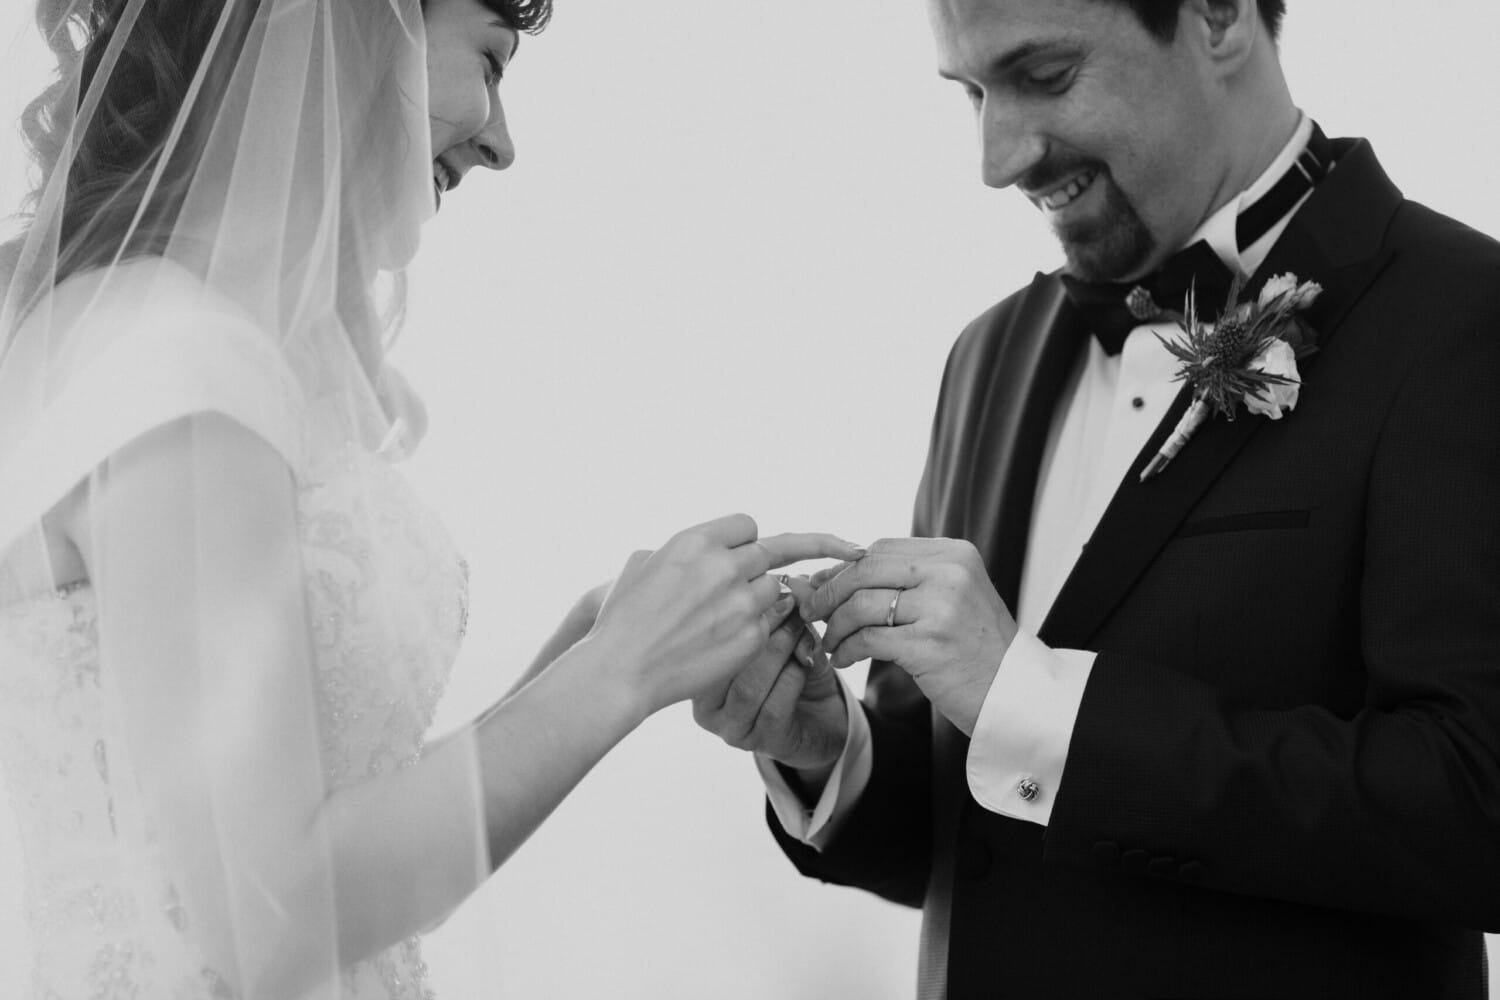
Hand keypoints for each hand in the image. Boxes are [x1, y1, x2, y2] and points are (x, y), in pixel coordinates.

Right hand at [589, 515, 863, 718]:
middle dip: (795, 557)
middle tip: (848, 549)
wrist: (622, 670)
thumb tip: (695, 550)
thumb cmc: (622, 620)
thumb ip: (678, 551)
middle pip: (776, 551)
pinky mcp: (752, 637)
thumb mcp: (642, 566)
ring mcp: (742, 602)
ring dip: (769, 600)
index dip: (746, 540)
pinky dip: (766, 632)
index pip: (747, 525)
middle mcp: (724, 565)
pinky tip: (741, 643)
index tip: (750, 550)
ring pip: (779, 590)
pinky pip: (774, 625)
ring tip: (741, 619)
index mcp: (695, 541)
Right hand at [692, 576, 847, 775]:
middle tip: (789, 606)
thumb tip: (795, 580)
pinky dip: (793, 678)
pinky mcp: (761, 743)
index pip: (706, 642)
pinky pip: (774, 708)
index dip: (739, 612)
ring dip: (778, 652)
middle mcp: (707, 706)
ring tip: (799, 629)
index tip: (768, 588)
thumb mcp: (787, 635)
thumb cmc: (793, 673)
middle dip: (760, 629)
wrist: (821, 719)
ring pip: (749, 687)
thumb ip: (785, 610)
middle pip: (725, 664)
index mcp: (698, 675)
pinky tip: (806, 661)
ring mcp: (732, 728)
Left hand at [805, 538, 1015, 736]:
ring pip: (861, 605)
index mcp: (954, 554)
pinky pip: (867, 639)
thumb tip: (831, 573)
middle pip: (866, 570)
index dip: (844, 566)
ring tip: (829, 641)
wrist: (1013, 693)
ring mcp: (941, 609)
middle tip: (813, 613)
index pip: (882, 548)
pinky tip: (842, 658)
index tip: (823, 586)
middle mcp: (950, 574)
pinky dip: (846, 649)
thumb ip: (903, 580)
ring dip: (836, 625)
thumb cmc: (974, 647)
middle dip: (830, 592)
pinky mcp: (929, 646)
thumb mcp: (949, 598)